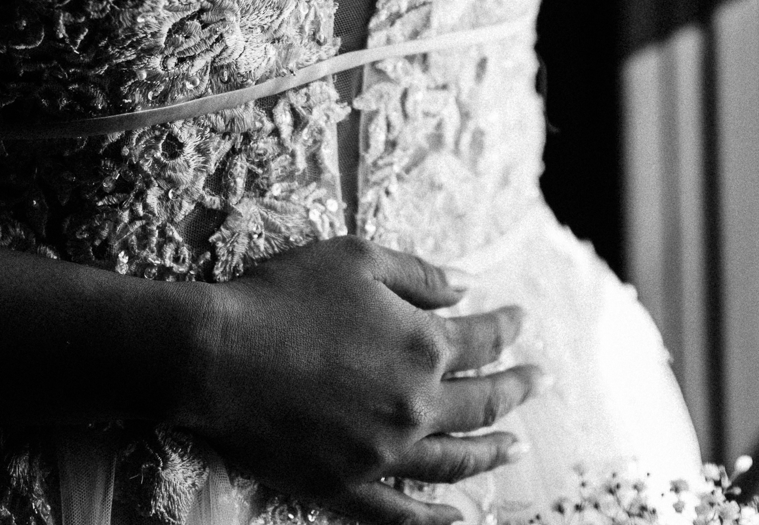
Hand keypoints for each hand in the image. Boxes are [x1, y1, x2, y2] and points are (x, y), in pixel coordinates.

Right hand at [183, 235, 541, 523]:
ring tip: (516, 447)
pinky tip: (457, 517)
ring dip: (491, 453)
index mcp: (423, 345)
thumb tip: (467, 288)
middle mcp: (415, 406)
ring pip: (455, 462)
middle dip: (517, 389)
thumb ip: (420, 275)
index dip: (508, 328)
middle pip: (482, 404)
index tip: (522, 319)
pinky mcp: (346, 488)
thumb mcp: (359, 259)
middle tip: (539, 381)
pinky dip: (435, 520)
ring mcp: (383, 455)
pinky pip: (402, 516)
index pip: (484, 340)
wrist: (218, 356)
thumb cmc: (286, 295)